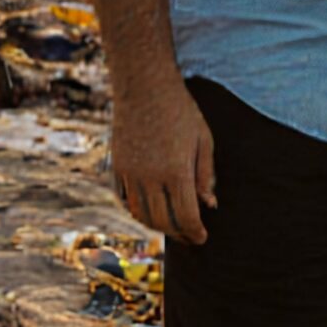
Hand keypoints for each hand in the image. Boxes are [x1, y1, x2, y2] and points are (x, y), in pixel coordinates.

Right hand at [110, 74, 214, 243]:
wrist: (144, 88)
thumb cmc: (181, 111)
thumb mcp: (203, 141)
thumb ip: (205, 176)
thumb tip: (209, 206)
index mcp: (176, 172)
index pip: (186, 216)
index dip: (195, 232)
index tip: (203, 238)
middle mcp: (150, 178)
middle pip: (163, 221)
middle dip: (179, 233)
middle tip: (191, 236)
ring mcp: (130, 175)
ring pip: (142, 215)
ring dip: (158, 226)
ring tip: (173, 227)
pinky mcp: (117, 169)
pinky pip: (126, 202)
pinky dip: (137, 213)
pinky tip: (150, 214)